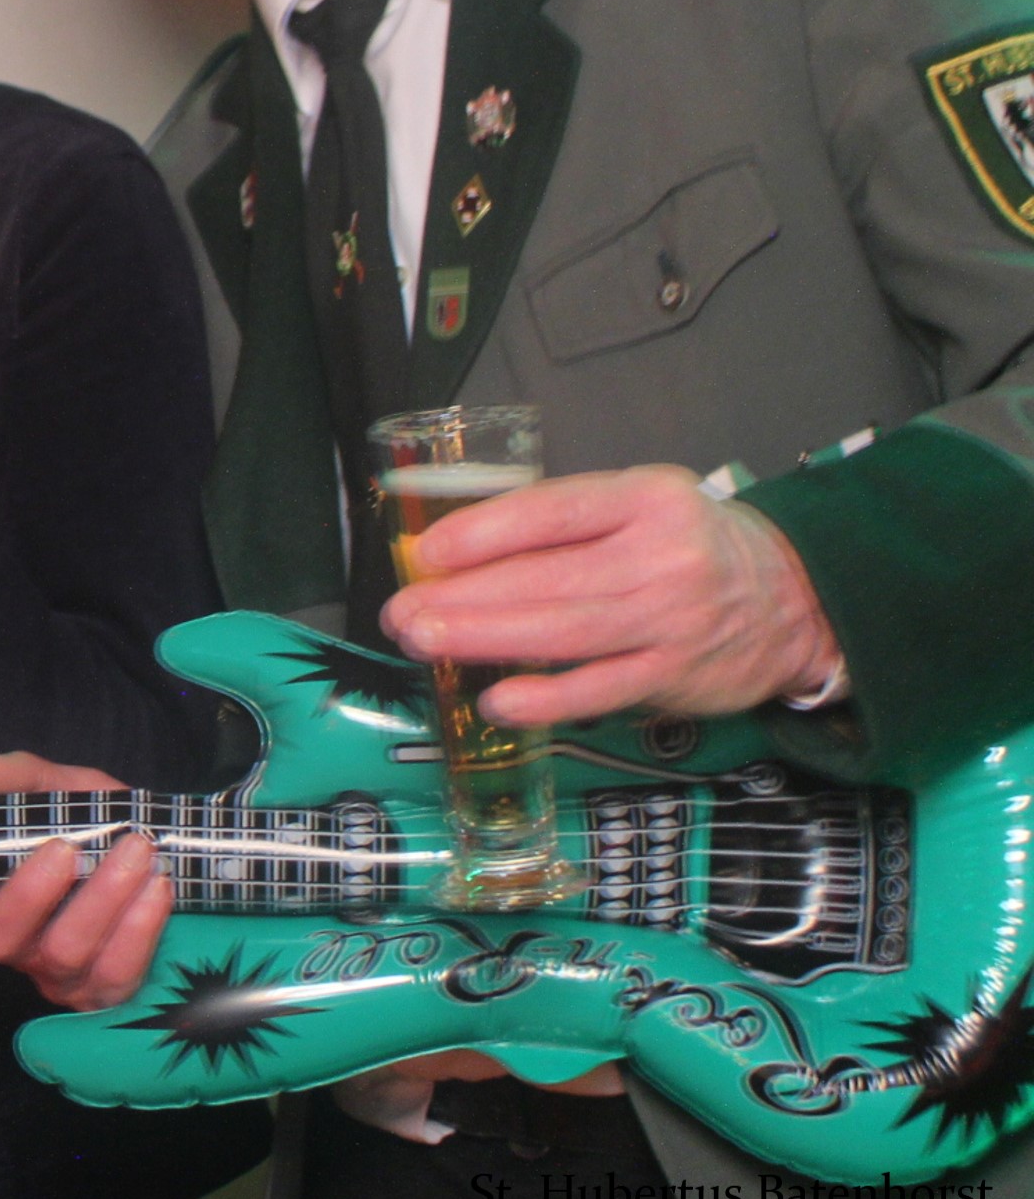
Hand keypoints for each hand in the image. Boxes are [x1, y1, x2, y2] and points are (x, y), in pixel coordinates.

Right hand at [0, 751, 169, 1011]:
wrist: (169, 856)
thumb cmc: (102, 828)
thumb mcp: (62, 792)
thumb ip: (20, 779)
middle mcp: (17, 948)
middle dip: (30, 895)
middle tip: (65, 849)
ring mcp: (60, 976)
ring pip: (65, 952)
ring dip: (101, 898)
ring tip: (136, 850)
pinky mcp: (109, 991)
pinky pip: (117, 971)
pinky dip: (138, 927)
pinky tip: (156, 887)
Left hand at [382, 465, 839, 727]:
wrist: (797, 599)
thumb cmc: (693, 546)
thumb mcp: (641, 504)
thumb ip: (567, 522)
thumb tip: (461, 549)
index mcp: (645, 499)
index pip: (552, 513)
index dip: (483, 533)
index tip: (426, 552)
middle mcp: (660, 557)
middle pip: (545, 579)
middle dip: (462, 597)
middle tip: (401, 611)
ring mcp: (670, 621)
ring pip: (562, 633)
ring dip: (483, 640)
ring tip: (423, 641)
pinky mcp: (675, 675)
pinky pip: (599, 689)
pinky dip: (545, 698)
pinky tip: (496, 699)